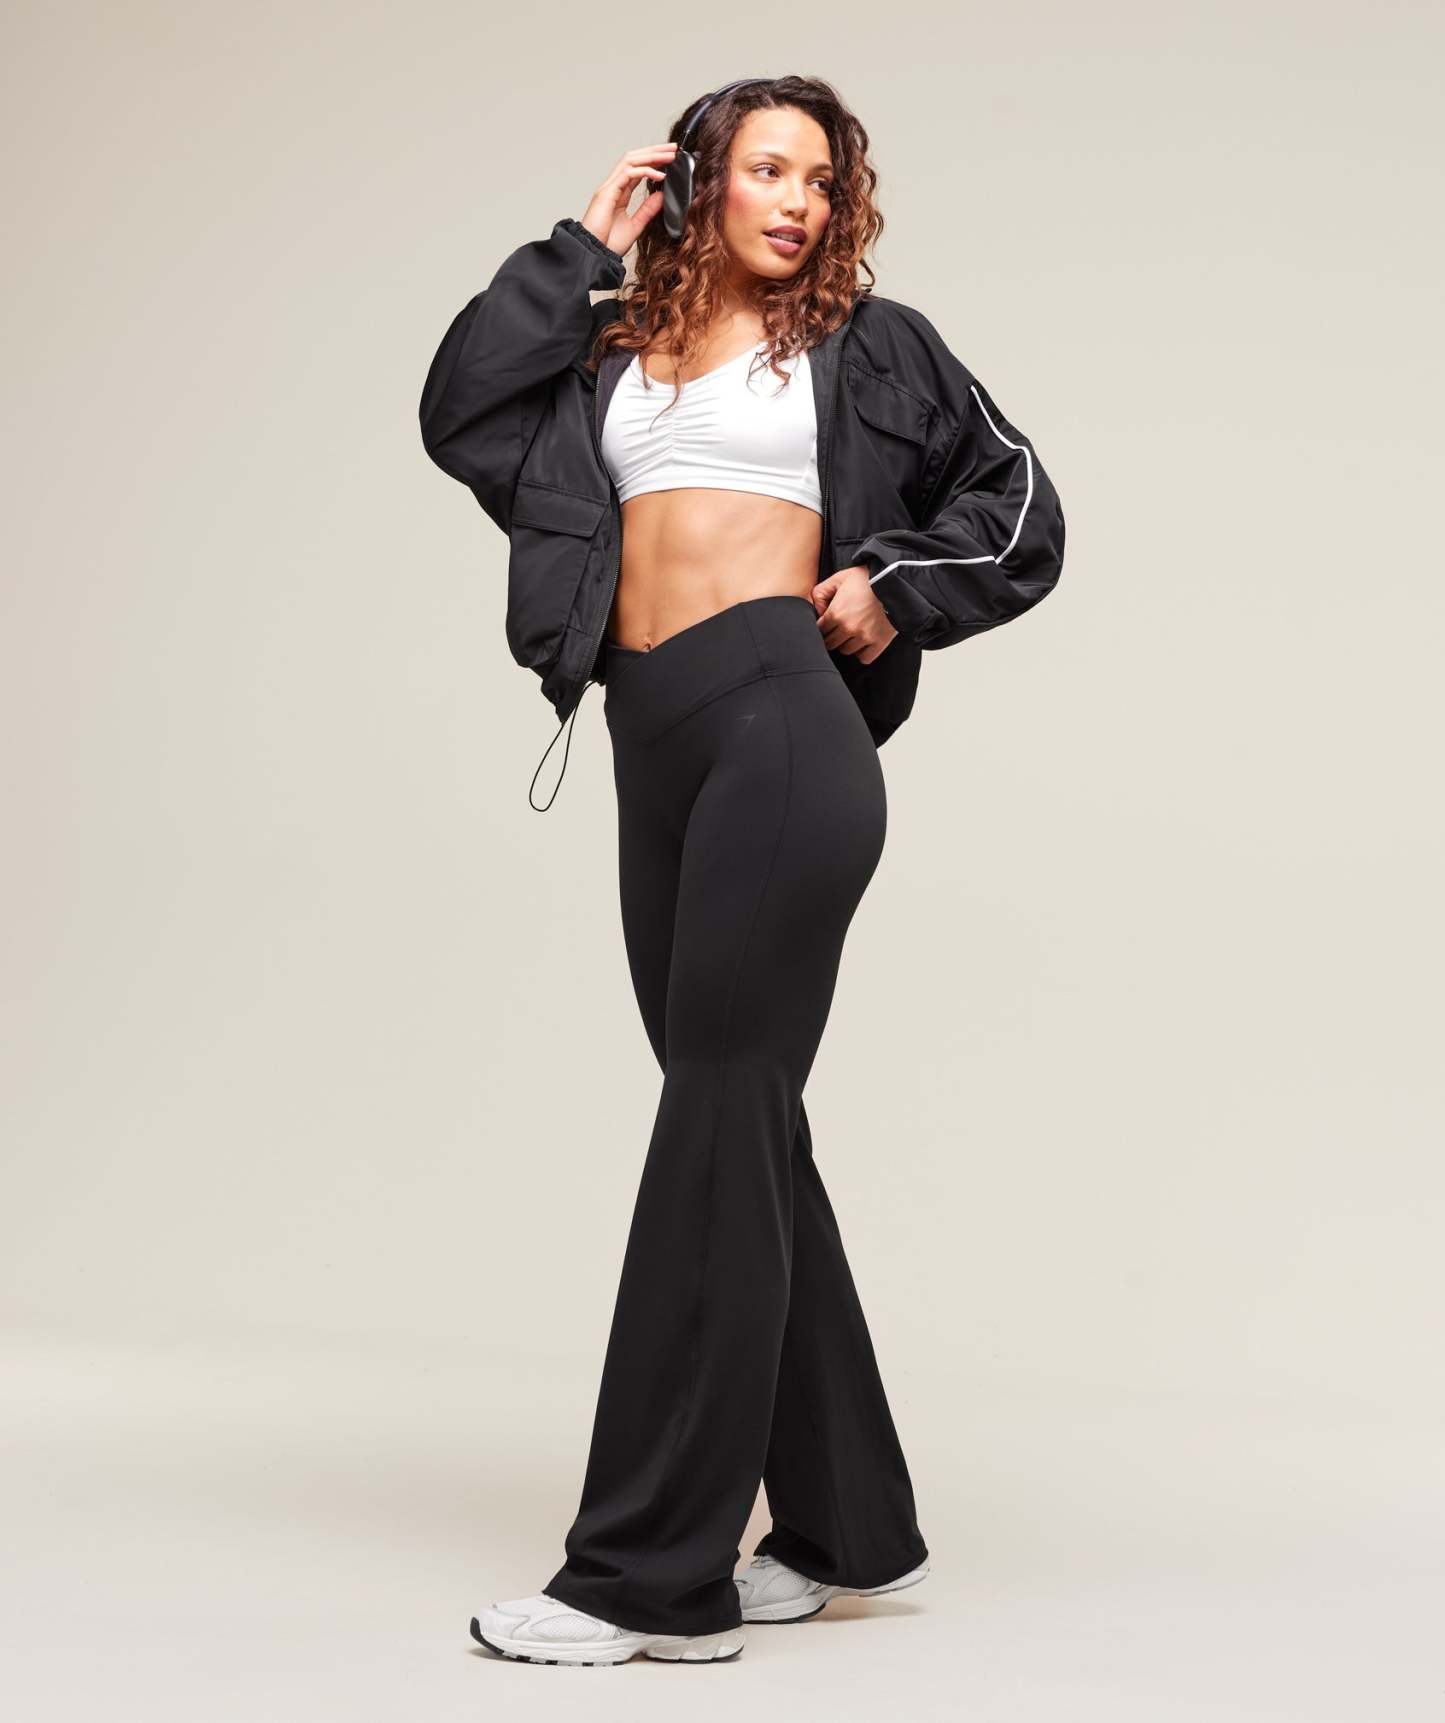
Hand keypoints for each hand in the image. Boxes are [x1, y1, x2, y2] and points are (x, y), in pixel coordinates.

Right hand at [579, 144, 678, 259]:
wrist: (593, 255)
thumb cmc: (608, 245)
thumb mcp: (635, 226)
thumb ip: (647, 210)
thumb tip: (661, 195)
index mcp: (618, 193)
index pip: (637, 169)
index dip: (653, 161)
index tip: (670, 158)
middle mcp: (612, 186)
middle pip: (634, 159)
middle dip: (654, 151)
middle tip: (674, 148)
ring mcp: (608, 188)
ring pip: (630, 161)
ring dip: (651, 156)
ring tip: (669, 155)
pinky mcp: (606, 193)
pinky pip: (628, 174)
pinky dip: (645, 171)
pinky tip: (660, 175)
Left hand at [810, 565, 897, 661]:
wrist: (896, 582)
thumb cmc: (868, 578)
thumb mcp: (839, 578)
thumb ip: (820, 592)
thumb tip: (816, 610)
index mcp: (836, 613)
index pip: (819, 630)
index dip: (822, 626)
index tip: (827, 623)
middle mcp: (849, 628)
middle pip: (830, 643)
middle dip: (831, 636)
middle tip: (837, 629)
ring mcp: (864, 637)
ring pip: (845, 650)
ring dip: (846, 644)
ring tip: (851, 633)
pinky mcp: (879, 642)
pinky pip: (864, 658)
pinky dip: (861, 653)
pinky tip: (862, 643)